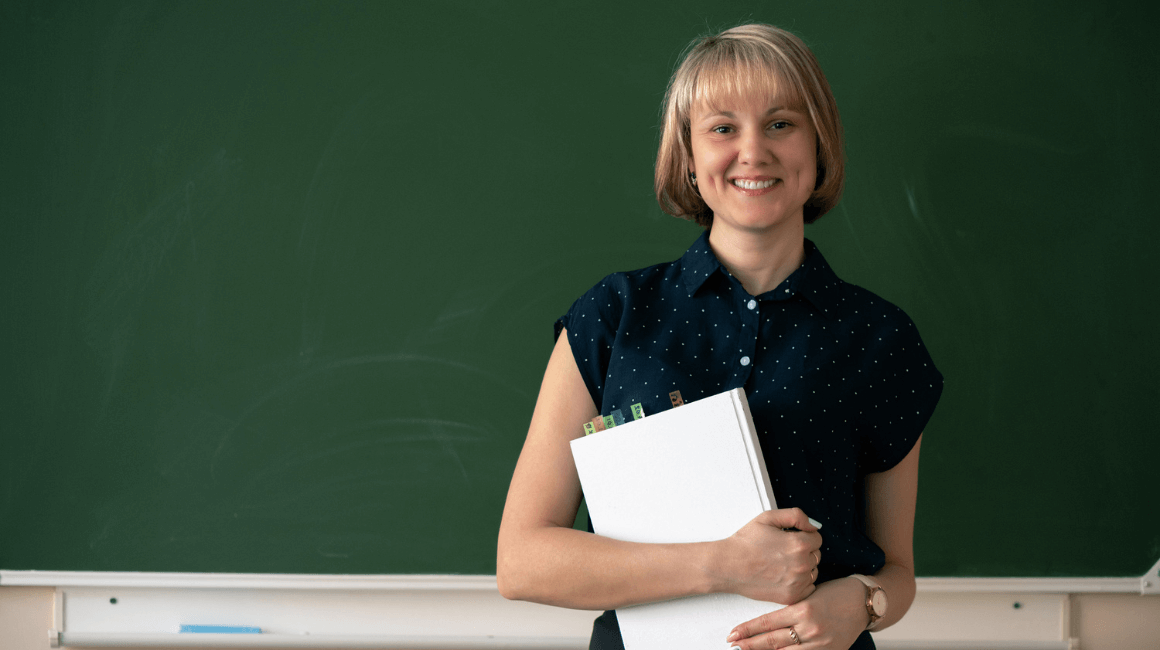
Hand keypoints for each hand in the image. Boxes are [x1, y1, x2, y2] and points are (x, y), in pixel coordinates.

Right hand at [714, 508, 821, 604]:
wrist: (728, 566)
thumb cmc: (746, 541)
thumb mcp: (768, 517)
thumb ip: (796, 516)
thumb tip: (814, 525)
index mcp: (799, 544)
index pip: (817, 538)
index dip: (803, 535)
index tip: (789, 538)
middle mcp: (801, 565)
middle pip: (816, 555)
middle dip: (804, 551)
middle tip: (783, 551)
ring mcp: (797, 583)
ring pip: (813, 571)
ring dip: (803, 566)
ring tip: (782, 563)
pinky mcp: (791, 596)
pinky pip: (808, 587)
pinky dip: (800, 582)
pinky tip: (784, 575)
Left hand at [725, 576, 867, 649]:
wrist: (864, 602)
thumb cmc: (836, 592)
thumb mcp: (809, 594)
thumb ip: (790, 608)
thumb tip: (764, 622)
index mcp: (803, 609)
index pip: (767, 623)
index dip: (747, 630)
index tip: (732, 634)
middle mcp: (810, 628)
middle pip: (772, 642)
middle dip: (749, 644)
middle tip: (733, 644)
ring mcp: (820, 643)